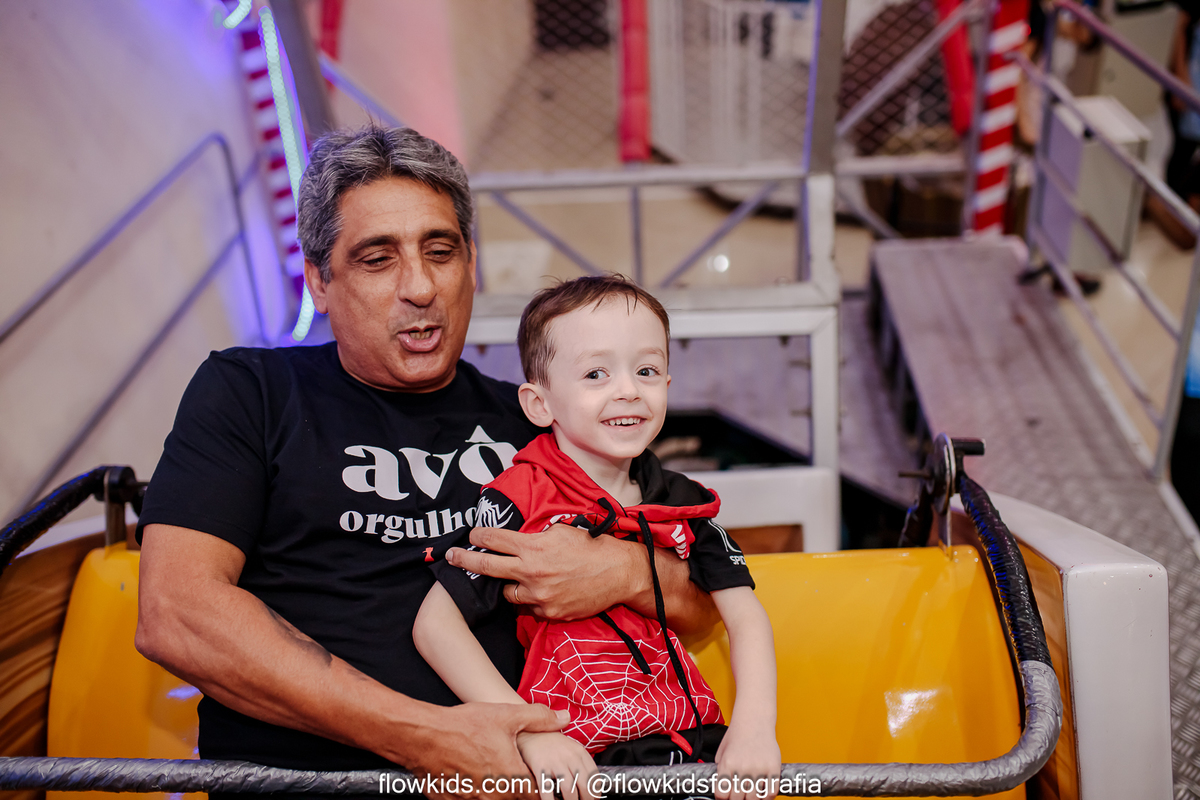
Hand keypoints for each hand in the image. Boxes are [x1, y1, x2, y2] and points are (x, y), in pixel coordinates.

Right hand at [396, 702, 568, 799]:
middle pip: (515, 798)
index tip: (537, 778)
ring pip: (494, 799)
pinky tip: (468, 775)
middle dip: (517, 788)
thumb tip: (564, 718)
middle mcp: (495, 794)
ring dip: (495, 790)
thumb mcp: (507, 715)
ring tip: (487, 769)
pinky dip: (473, 792)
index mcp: (513, 777)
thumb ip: (539, 718)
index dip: (540, 786)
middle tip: (507, 768)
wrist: (424, 736)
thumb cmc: (464, 726)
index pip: (538, 794)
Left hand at [446, 524, 641, 619]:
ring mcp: (538, 595)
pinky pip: (529, 608)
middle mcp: (531, 572)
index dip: (478, 536)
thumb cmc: (592, 548)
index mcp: (533, 547)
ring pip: (507, 593)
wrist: (619, 573)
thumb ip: (535, 537)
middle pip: (486, 566)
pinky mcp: (549, 613)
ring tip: (516, 580)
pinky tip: (542, 592)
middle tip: (451, 556)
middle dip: (465, 560)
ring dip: (508, 585)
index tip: (471, 535)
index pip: (494, 539)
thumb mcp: (561, 532)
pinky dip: (530, 600)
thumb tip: (518, 540)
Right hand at [516, 730, 598, 799]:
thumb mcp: (571, 747)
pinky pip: (547, 790)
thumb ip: (581, 762)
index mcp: (580, 752)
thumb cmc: (551, 743)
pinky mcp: (540, 767)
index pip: (594, 776)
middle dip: (586, 799)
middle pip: (585, 785)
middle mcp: (570, 756)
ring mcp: (555, 762)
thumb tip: (591, 784)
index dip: (595, 792)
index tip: (594, 798)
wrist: (530, 732)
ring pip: (569, 790)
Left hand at [714, 723, 781, 799]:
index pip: (722, 794)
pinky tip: (763, 794)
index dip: (723, 798)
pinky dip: (767, 797)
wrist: (754, 720)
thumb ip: (721, 770)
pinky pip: (771, 793)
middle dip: (737, 799)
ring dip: (752, 799)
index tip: (726, 797)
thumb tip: (721, 789)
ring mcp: (759, 769)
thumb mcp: (722, 752)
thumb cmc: (738, 735)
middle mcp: (742, 768)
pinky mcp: (773, 768)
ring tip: (750, 794)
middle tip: (739, 796)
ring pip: (754, 799)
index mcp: (727, 764)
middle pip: (737, 799)